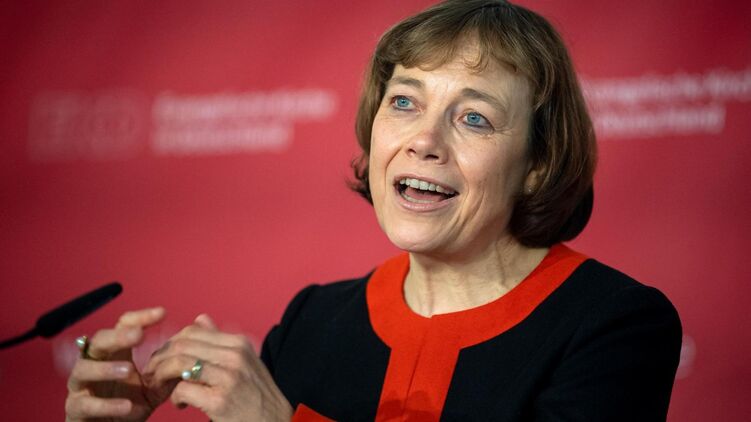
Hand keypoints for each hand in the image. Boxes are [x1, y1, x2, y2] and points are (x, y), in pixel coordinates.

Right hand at [65, 307, 171, 421]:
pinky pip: (85, 404)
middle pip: (99, 341)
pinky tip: (126, 406)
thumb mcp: (154, 388)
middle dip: (117, 336)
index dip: (140, 317)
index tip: (162, 313)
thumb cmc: (130, 406)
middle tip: (138, 334)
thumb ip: (169, 371)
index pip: (123, 327)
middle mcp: (93, 364)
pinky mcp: (74, 410)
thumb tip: (192, 351)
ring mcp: (81, 387)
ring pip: (83, 370)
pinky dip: (106, 405)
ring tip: (128, 370)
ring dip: (105, 368)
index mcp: (114, 354)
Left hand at [144, 314, 292, 421]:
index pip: (193, 331)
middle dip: (161, 358)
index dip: (171, 343)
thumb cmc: (257, 395)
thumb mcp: (244, 362)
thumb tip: (200, 318)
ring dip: (163, 376)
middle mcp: (235, 356)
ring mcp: (228, 378)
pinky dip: (175, 397)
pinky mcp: (220, 401)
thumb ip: (220, 341)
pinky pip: (183, 390)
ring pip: (180, 364)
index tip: (164, 358)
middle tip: (155, 373)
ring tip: (163, 387)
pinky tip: (181, 404)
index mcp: (239, 343)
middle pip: (183, 345)